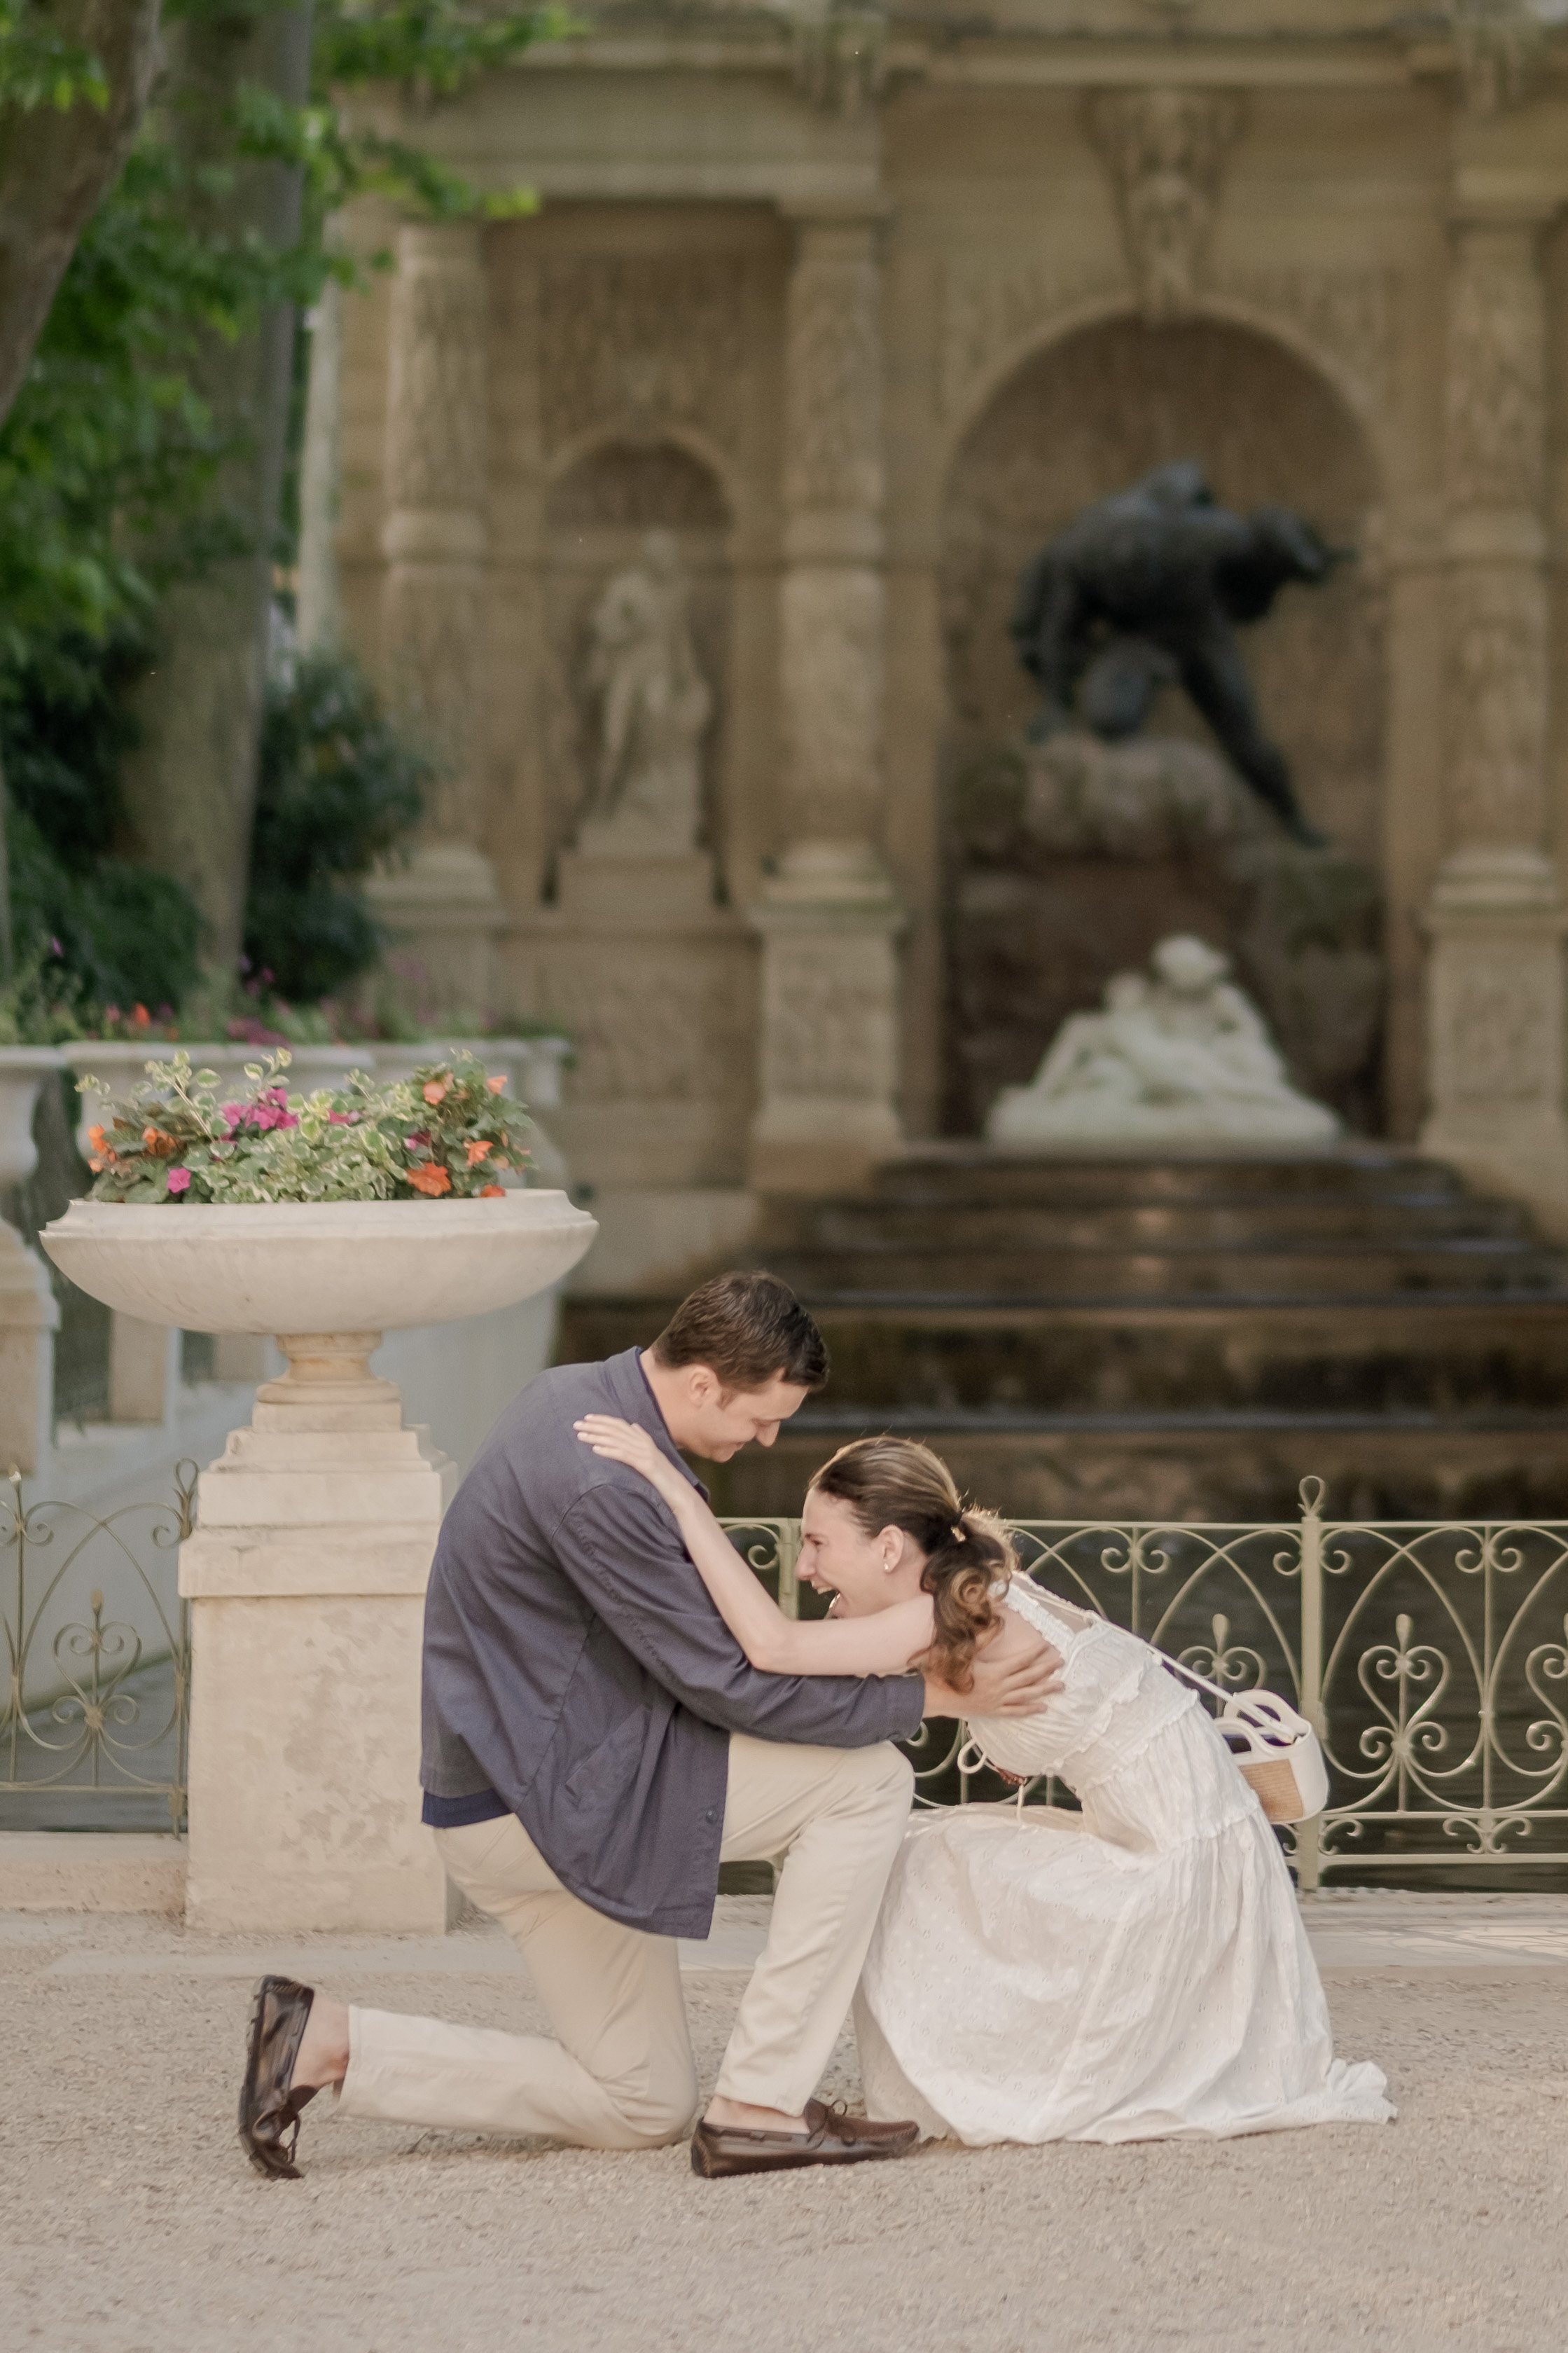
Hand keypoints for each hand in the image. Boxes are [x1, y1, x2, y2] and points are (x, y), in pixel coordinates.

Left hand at [574, 1414, 691, 1511]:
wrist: (679, 1492)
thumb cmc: (664, 1477)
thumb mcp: (653, 1455)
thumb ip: (643, 1440)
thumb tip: (634, 1426)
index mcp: (644, 1439)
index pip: (620, 1424)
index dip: (603, 1419)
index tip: (587, 1418)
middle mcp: (644, 1442)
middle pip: (615, 1430)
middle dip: (594, 1426)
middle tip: (576, 1424)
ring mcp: (646, 1453)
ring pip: (617, 1441)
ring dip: (596, 1437)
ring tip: (581, 1435)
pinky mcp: (646, 1465)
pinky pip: (624, 1455)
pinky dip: (609, 1451)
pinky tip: (595, 1450)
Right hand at [925, 1629, 1061, 1719]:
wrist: (930, 1698)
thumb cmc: (943, 1672)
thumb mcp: (962, 1652)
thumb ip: (982, 1639)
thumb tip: (997, 1624)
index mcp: (994, 1672)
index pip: (1020, 1661)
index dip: (1035, 1653)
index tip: (1047, 1645)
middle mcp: (999, 1688)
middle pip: (1028, 1678)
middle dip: (1046, 1669)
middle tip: (1062, 1662)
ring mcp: (997, 1702)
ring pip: (1026, 1696)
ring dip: (1044, 1690)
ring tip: (1060, 1686)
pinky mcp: (992, 1712)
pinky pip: (1015, 1712)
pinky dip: (1029, 1710)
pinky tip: (1042, 1708)